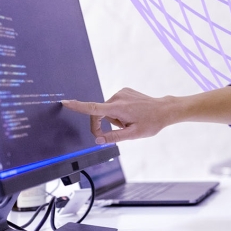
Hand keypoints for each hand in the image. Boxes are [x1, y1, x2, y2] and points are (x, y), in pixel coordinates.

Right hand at [61, 88, 176, 143]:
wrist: (164, 110)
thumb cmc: (151, 123)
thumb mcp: (133, 135)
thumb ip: (113, 137)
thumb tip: (98, 139)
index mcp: (118, 108)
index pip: (94, 108)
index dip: (79, 106)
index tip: (66, 103)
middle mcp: (117, 97)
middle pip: (100, 113)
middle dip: (105, 123)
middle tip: (122, 130)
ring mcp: (121, 92)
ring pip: (108, 109)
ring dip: (114, 118)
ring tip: (130, 121)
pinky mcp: (124, 91)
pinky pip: (114, 104)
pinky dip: (119, 111)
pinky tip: (132, 113)